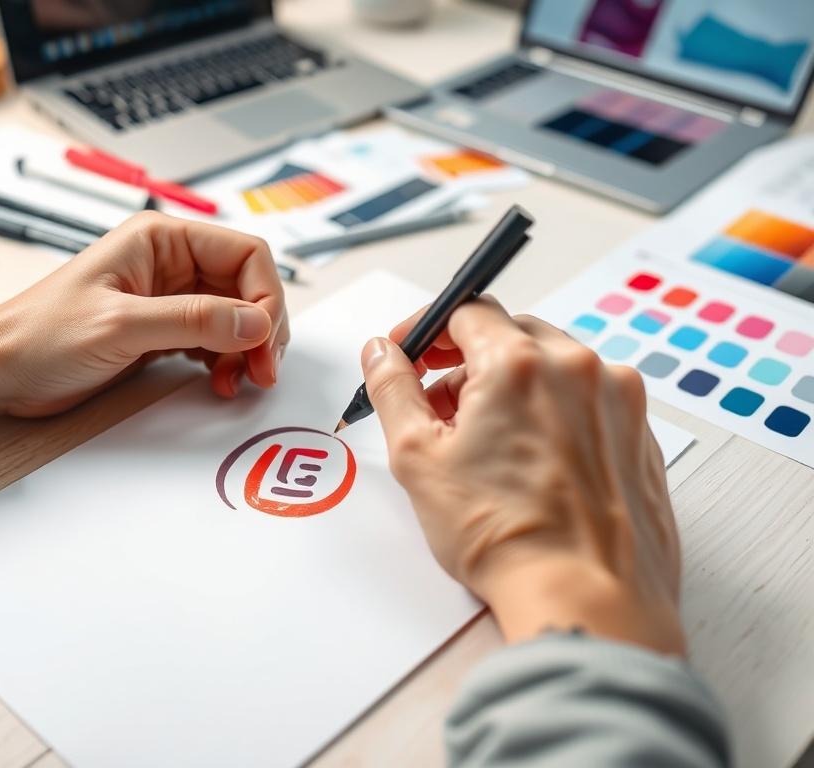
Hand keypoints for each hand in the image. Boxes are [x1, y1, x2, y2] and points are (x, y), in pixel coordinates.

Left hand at [0, 212, 288, 417]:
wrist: (1, 370)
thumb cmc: (40, 335)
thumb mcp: (120, 326)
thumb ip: (192, 320)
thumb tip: (254, 322)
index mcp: (161, 240)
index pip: (245, 254)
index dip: (265, 297)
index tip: (262, 340)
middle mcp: (171, 263)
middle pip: (248, 286)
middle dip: (261, 328)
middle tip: (261, 370)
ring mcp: (169, 298)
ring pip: (237, 316)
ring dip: (247, 349)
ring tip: (237, 380)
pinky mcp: (164, 330)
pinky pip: (216, 339)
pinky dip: (227, 361)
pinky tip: (219, 381)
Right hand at [361, 298, 683, 654]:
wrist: (585, 599)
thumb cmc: (509, 539)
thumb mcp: (419, 459)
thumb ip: (394, 390)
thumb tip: (382, 354)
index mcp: (520, 363)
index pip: (466, 310)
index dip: (429, 330)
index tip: (414, 353)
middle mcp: (578, 368)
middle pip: (511, 335)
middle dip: (469, 364)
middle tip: (444, 411)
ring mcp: (618, 399)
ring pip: (553, 366)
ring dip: (514, 389)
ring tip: (490, 446)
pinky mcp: (641, 432)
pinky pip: (589, 400)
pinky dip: (555, 414)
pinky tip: (533, 463)